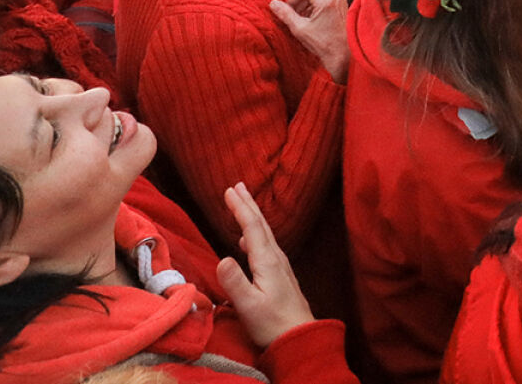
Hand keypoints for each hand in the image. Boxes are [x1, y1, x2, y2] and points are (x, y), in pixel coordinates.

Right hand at [215, 184, 318, 348]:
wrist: (299, 336)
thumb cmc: (272, 323)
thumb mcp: (249, 305)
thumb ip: (235, 282)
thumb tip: (222, 257)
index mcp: (267, 261)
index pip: (252, 227)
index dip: (240, 208)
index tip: (229, 190)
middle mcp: (275, 258)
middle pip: (261, 225)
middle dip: (248, 204)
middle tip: (237, 185)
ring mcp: (279, 265)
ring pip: (264, 233)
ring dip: (252, 216)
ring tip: (242, 203)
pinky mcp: (279, 274)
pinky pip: (266, 244)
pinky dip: (256, 233)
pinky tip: (248, 239)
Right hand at [268, 0, 349, 81]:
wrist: (343, 55)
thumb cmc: (324, 44)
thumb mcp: (300, 29)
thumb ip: (285, 14)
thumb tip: (273, 3)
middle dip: (293, 0)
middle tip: (285, 13)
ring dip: (301, 4)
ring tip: (296, 18)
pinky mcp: (340, 4)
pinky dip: (310, 6)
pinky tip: (305, 18)